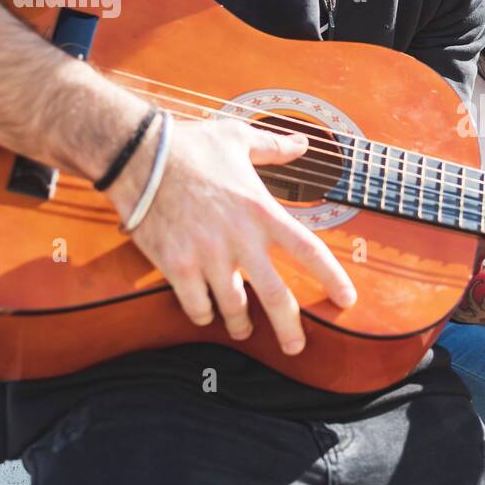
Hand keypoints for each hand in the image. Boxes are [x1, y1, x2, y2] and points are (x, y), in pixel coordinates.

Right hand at [106, 116, 356, 354]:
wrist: (137, 154)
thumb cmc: (190, 145)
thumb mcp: (239, 138)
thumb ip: (274, 146)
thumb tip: (301, 143)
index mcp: (263, 211)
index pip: (310, 252)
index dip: (332, 279)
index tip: (346, 299)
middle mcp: (241, 240)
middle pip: (276, 296)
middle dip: (289, 328)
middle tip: (296, 347)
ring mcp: (207, 256)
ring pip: (234, 307)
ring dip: (240, 324)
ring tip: (243, 330)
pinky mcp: (176, 266)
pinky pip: (196, 305)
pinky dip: (203, 314)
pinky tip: (206, 314)